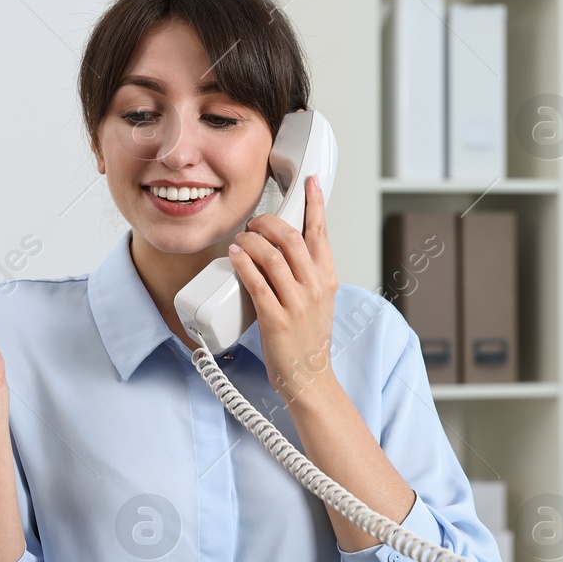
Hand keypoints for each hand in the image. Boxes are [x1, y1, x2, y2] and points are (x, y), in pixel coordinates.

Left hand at [228, 174, 338, 407]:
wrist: (310, 379)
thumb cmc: (310, 341)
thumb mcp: (318, 300)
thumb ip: (307, 273)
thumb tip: (283, 247)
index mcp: (327, 279)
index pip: (321, 233)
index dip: (315, 204)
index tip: (310, 182)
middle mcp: (315, 287)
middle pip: (291, 238)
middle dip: (267, 222)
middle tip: (254, 222)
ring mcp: (297, 304)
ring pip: (272, 256)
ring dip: (251, 240)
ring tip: (240, 240)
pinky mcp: (277, 320)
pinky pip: (256, 283)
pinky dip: (243, 264)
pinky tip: (235, 256)